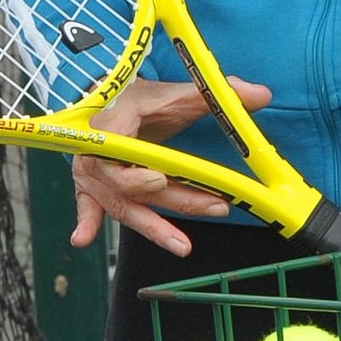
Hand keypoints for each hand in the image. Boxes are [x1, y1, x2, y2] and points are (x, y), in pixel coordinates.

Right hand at [70, 76, 271, 257]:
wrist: (101, 99)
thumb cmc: (136, 97)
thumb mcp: (171, 93)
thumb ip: (211, 94)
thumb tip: (260, 94)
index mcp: (114, 124)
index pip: (121, 152)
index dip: (137, 172)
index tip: (160, 181)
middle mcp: (98, 152)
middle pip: (133, 186)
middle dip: (176, 201)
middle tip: (216, 207)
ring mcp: (92, 173)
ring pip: (123, 205)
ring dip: (153, 228)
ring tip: (183, 247)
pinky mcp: (91, 187)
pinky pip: (88, 207)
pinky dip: (86, 222)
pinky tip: (81, 240)